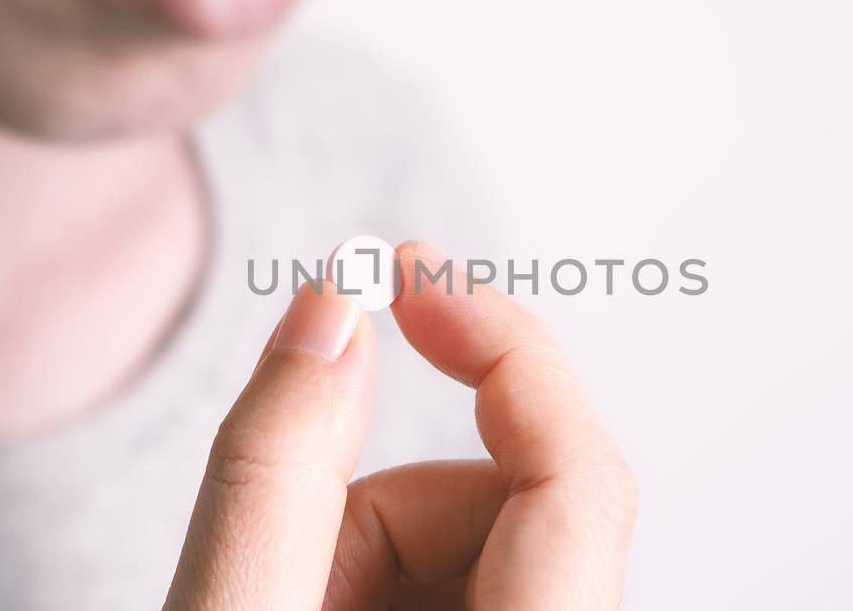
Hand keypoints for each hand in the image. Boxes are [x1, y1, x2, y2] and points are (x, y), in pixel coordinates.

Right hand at [161, 241, 636, 609]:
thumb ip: (274, 466)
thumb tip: (331, 305)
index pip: (578, 476)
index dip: (507, 350)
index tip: (411, 272)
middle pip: (508, 500)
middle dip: (382, 503)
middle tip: (285, 570)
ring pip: (473, 539)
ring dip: (365, 553)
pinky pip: (459, 579)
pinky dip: (376, 581)